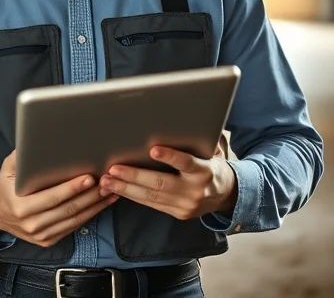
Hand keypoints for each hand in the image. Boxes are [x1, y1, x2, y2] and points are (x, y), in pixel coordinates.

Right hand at [0, 150, 118, 246]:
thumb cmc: (6, 186)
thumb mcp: (8, 168)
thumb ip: (23, 157)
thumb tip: (40, 140)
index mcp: (21, 207)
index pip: (52, 197)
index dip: (72, 188)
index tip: (89, 178)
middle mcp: (31, 224)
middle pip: (68, 210)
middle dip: (90, 196)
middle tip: (107, 182)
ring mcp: (41, 235)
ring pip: (75, 220)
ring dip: (95, 206)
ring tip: (110, 191)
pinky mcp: (48, 241)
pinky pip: (73, 228)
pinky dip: (89, 215)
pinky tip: (101, 204)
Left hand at [98, 140, 236, 221]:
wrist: (227, 195)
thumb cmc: (212, 165)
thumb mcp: (212, 151)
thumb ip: (198, 141)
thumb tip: (182, 120)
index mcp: (205, 172)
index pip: (187, 163)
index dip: (170, 156)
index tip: (153, 149)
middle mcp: (195, 191)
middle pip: (161, 184)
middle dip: (134, 177)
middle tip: (113, 169)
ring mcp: (186, 206)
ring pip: (151, 197)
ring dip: (126, 189)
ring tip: (106, 181)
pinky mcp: (177, 214)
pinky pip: (151, 204)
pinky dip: (132, 196)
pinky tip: (116, 189)